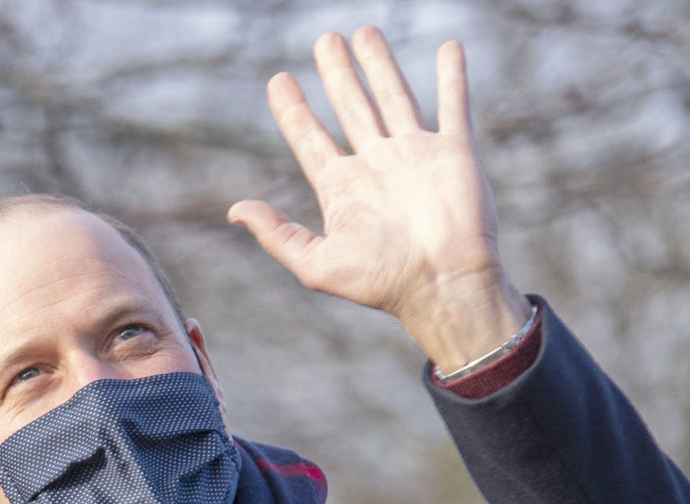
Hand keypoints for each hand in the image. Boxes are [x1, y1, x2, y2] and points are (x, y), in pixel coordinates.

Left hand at [229, 30, 531, 373]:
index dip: (293, 109)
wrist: (443, 285)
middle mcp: (376, 166)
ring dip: (380, 64)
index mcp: (343, 189)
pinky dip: (452, 76)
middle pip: (351, 107)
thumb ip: (277, 234)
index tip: (278, 80)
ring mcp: (415, 155)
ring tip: (365, 32)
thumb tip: (235, 210)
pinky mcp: (454, 151)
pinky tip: (447, 47)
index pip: (310, 139)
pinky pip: (454, 104)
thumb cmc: (382, 283)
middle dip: (336, 74)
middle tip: (325, 40)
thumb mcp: (316, 263)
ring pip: (394, 96)